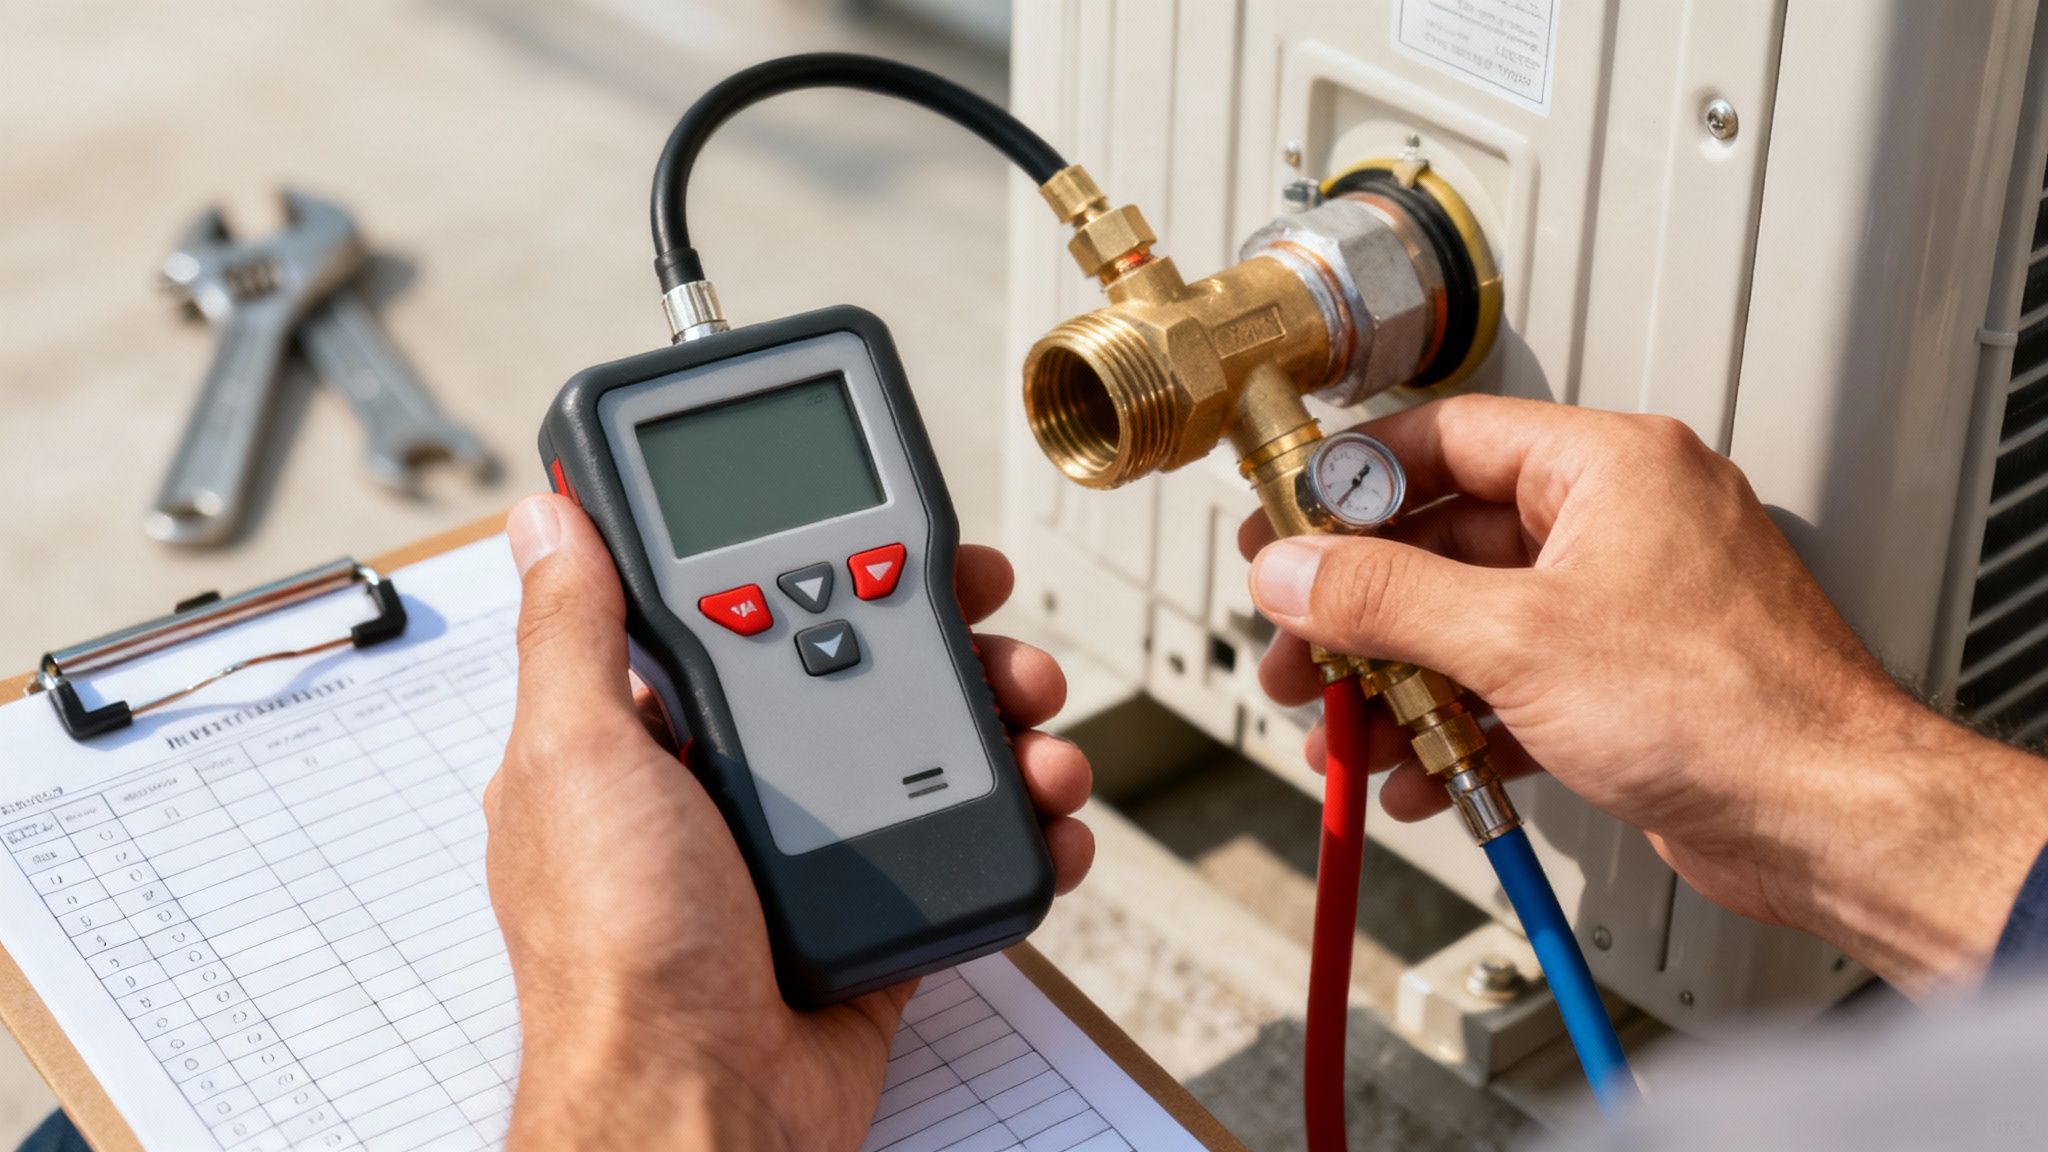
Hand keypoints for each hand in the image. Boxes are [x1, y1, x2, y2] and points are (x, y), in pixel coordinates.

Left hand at [488, 494, 1093, 1149]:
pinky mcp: (877, 913)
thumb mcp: (576, 761)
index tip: (904, 542)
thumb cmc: (617, 953)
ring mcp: (810, 849)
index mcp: (653, 734)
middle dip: (952, 647)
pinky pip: (964, 845)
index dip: (834, 563)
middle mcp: (734, 782)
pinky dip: (1021, 827)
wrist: (700, 1108)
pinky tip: (1046, 816)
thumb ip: (576, 635)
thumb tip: (551, 518)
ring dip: (1005, 731)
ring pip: (930, 753)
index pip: (754, 611)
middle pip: (866, 671)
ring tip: (1041, 738)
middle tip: (1003, 645)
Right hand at [1241, 395, 2047, 991]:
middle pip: (1446, 544)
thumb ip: (1387, 597)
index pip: (1447, 438)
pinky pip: (1510, 689)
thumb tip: (1295, 569)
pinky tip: (1416, 776)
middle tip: (1295, 644)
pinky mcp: (1623, 686)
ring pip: (1471, 627)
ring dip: (1397, 685)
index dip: (1352, 480)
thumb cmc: (1735, 708)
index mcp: (1608, 467)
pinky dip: (1456, 729)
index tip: (1286, 519)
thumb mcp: (1518, 638)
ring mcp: (1620, 608)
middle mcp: (1616, 524)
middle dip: (1360, 610)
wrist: (1831, 823)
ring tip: (1341, 731)